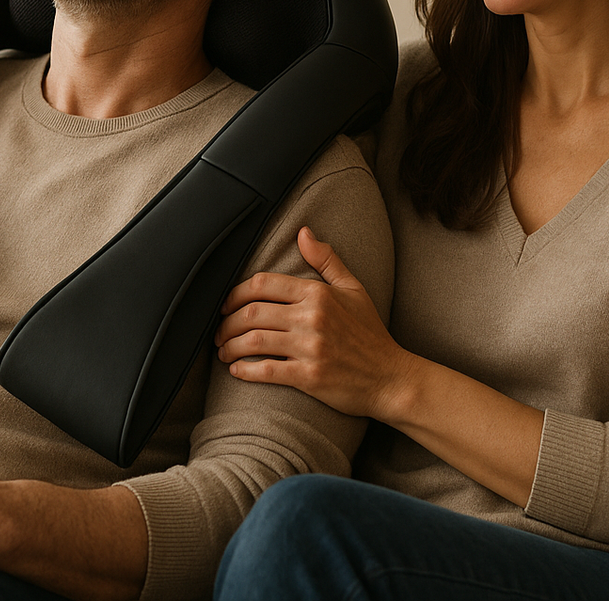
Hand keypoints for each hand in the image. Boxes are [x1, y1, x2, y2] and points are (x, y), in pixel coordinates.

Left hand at [216, 226, 409, 419]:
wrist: (390, 377)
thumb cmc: (370, 333)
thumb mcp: (353, 289)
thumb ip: (326, 260)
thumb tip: (303, 232)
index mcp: (318, 294)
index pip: (262, 284)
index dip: (235, 294)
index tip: (225, 306)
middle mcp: (312, 317)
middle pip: (251, 313)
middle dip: (226, 323)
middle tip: (218, 332)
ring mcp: (310, 348)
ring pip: (253, 341)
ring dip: (230, 347)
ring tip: (223, 352)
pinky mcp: (309, 377)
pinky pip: (266, 371)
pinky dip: (245, 371)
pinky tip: (236, 371)